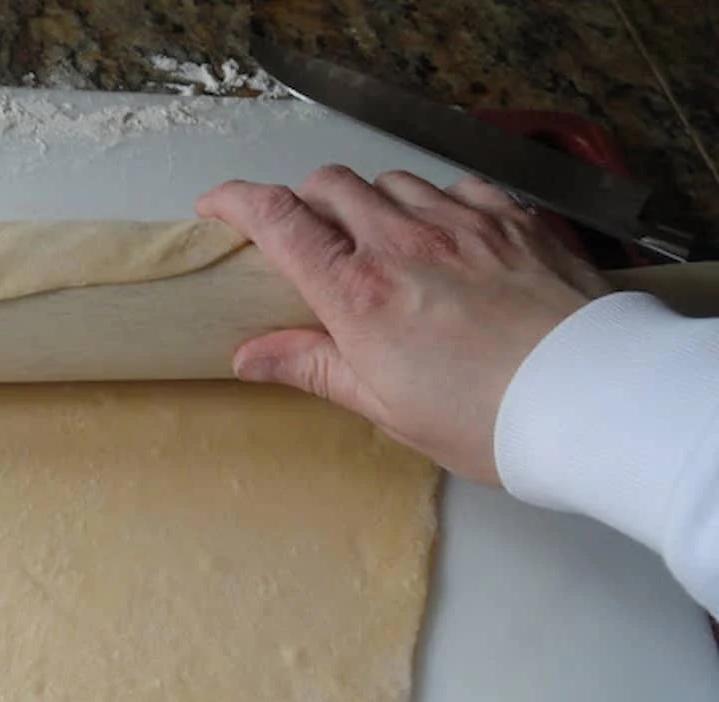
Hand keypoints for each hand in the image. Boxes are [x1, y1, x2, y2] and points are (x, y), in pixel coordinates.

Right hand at [196, 167, 609, 484]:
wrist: (589, 400)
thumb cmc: (483, 418)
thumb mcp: (384, 405)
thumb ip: (312, 366)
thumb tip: (247, 356)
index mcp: (359, 293)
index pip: (279, 221)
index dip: (236, 202)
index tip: (215, 205)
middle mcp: (403, 241)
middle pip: (330, 185)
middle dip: (304, 201)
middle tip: (306, 237)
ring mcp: (462, 220)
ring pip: (390, 179)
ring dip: (369, 200)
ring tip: (381, 240)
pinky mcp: (513, 217)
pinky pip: (457, 184)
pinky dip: (434, 199)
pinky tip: (445, 232)